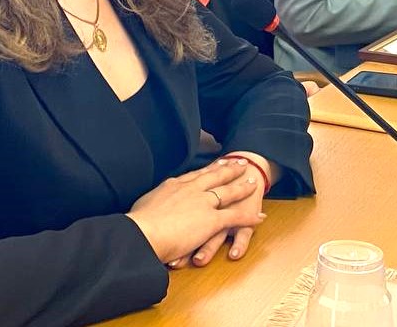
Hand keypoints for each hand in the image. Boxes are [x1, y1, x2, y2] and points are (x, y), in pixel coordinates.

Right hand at [127, 158, 263, 263]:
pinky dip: (249, 217)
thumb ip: (152, 204)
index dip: (207, 170)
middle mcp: (191, 190)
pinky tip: (259, 216)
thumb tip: (148, 208)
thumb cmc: (137, 223)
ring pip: (228, 192)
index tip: (216, 163)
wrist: (142, 233)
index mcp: (173, 185)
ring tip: (254, 182)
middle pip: (214, 176)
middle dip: (228, 169)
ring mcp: (203, 203)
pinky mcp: (211, 220)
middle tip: (239, 163)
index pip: (195, 175)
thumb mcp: (143, 206)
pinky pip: (235, 217)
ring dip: (242, 187)